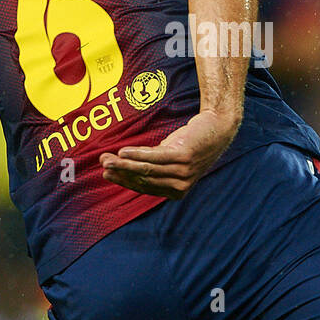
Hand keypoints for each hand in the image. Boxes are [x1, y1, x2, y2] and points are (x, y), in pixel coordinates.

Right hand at [100, 109, 239, 199]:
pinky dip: (137, 155)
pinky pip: (155, 157)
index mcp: (176, 192)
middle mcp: (180, 185)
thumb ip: (152, 166)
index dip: (124, 181)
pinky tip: (124, 152)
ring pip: (147, 170)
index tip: (106, 174)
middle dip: (120, 172)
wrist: (217, 128)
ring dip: (124, 164)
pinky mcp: (183, 156)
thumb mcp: (171, 159)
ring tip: (107, 159)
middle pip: (143, 179)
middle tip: (102, 165)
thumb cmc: (191, 144)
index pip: (144, 187)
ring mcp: (182, 171)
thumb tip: (122, 166)